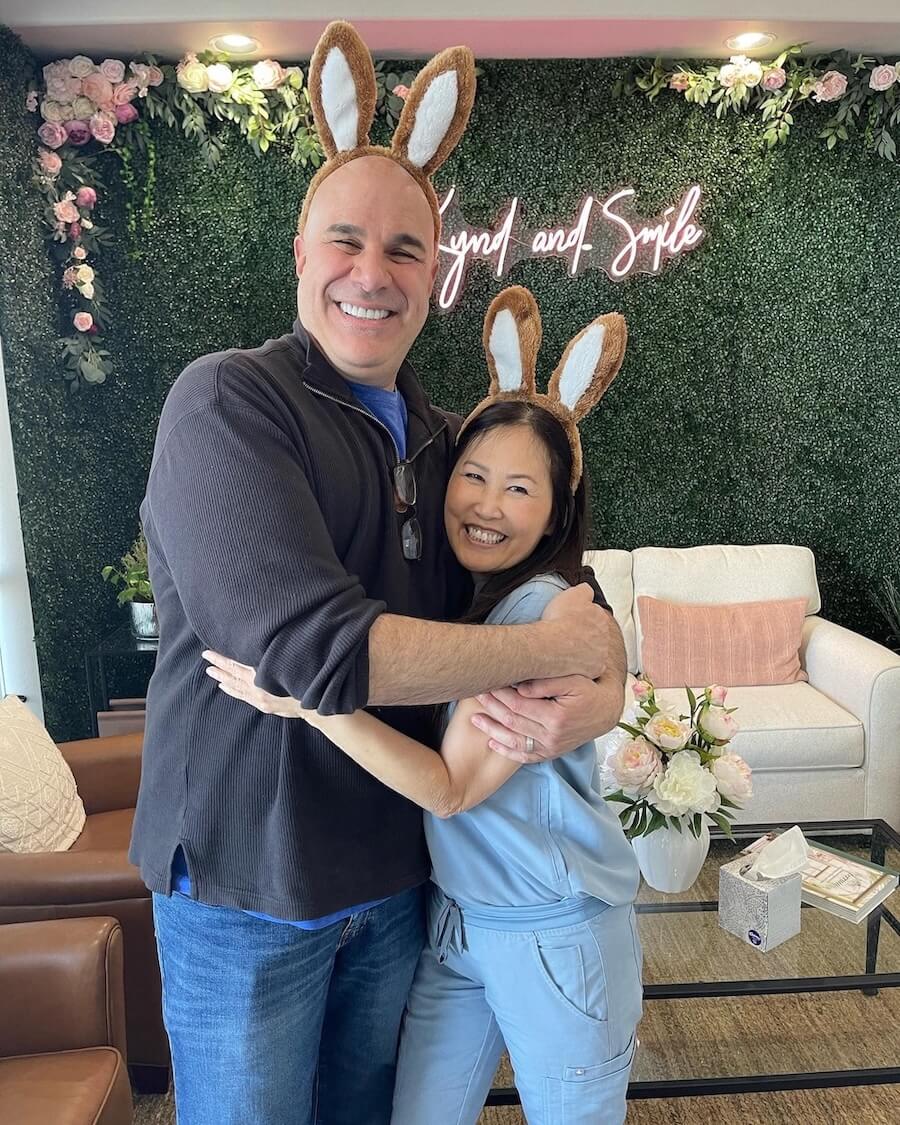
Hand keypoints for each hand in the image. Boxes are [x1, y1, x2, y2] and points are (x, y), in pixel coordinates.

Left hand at [202, 650, 309, 719]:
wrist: (317, 698)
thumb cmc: (306, 674)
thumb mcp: (290, 658)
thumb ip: (274, 650)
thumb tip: (262, 638)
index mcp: (263, 671)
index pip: (237, 662)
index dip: (222, 657)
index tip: (209, 650)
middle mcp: (258, 684)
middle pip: (233, 673)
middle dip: (218, 664)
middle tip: (205, 656)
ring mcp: (259, 696)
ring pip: (235, 685)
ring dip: (222, 677)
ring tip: (209, 670)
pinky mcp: (263, 704)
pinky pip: (242, 696)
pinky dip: (232, 690)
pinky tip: (224, 686)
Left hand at [472, 675, 606, 763]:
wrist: (606, 711)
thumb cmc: (588, 690)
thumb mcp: (573, 680)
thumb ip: (546, 682)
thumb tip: (519, 686)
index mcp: (556, 716)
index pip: (518, 703)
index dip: (499, 693)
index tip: (486, 682)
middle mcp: (552, 736)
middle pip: (512, 721)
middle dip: (492, 707)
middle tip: (475, 694)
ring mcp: (551, 747)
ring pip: (514, 741)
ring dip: (492, 730)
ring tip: (475, 719)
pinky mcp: (551, 753)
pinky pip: (525, 756)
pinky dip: (507, 751)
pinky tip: (492, 743)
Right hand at [540, 583, 608, 678]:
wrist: (549, 645)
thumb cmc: (559, 620)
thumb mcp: (572, 593)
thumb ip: (585, 590)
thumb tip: (589, 591)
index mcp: (601, 617)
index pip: (596, 615)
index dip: (583, 617)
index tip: (573, 620)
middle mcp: (605, 635)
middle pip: (597, 633)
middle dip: (587, 634)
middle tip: (570, 635)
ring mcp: (602, 654)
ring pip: (595, 651)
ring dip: (585, 650)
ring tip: (568, 649)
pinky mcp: (595, 669)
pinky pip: (590, 667)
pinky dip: (582, 665)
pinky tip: (570, 662)